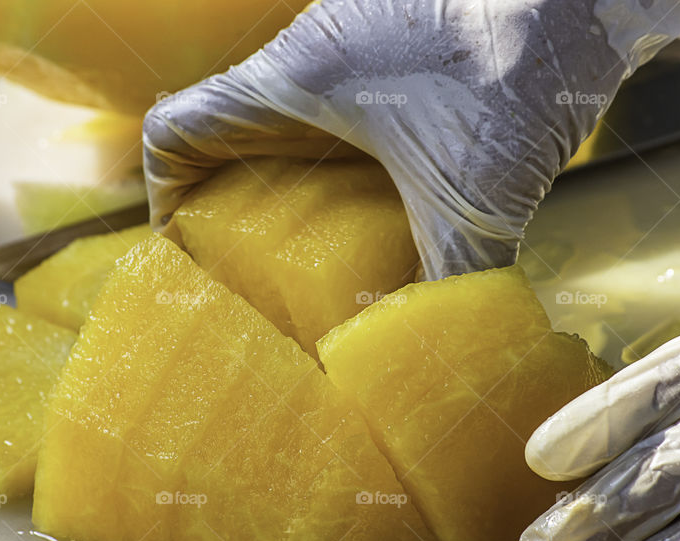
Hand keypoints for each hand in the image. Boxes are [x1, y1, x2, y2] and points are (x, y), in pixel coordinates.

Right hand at [143, 0, 679, 279]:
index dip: (162, 197)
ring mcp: (357, 43)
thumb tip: (433, 358)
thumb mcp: (474, 199)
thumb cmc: (517, 61)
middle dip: (225, 204)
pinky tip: (383, 202)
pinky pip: (341, 107)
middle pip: (227, 133)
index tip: (181, 255)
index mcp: (293, 81)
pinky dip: (339, 158)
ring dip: (284, 179)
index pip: (177, 130)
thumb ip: (449, 287)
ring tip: (309, 250)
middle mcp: (311, 54)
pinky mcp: (403, 47)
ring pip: (286, 118)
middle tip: (246, 272)